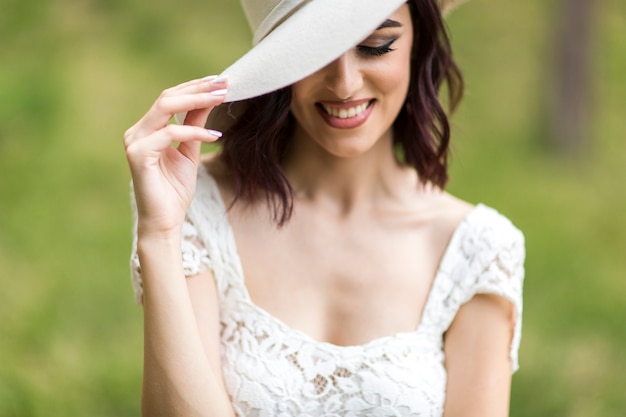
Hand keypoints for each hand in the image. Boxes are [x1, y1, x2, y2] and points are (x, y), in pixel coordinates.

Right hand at [124, 76, 227, 235]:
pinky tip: (215, 136)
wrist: (165, 221)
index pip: (171, 98)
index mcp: (148, 129)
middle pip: (167, 97)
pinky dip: (194, 132)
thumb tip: (209, 100)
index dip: (196, 87)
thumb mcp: (190, 151)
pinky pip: (169, 134)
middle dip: (198, 88)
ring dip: (197, 101)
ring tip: (221, 99)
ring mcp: (135, 141)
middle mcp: (137, 131)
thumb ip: (195, 125)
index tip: (221, 81)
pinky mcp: (138, 154)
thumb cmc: (175, 190)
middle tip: (224, 83)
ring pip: (165, 107)